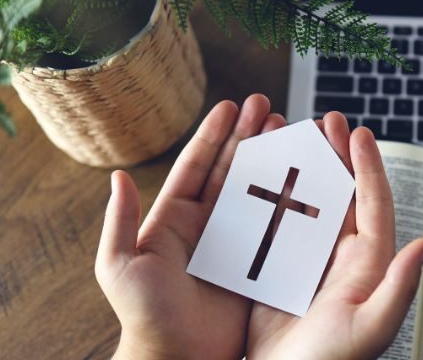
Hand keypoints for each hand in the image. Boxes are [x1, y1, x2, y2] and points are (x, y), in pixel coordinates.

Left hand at [95, 94, 287, 358]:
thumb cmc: (143, 316)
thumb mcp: (120, 267)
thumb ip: (120, 223)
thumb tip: (117, 176)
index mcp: (175, 220)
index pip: (197, 166)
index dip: (213, 135)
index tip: (229, 105)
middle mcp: (206, 226)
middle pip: (231, 171)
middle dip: (248, 137)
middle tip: (268, 107)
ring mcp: (234, 244)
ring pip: (256, 193)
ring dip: (272, 162)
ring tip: (290, 132)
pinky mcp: (256, 265)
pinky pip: (276, 228)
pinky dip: (291, 203)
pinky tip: (306, 181)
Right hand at [246, 112, 422, 358]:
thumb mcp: (372, 328)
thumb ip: (399, 287)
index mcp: (368, 264)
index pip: (373, 203)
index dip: (367, 166)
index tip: (359, 132)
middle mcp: (341, 257)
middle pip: (342, 193)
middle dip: (336, 155)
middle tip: (326, 121)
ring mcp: (309, 261)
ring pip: (310, 203)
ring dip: (303, 169)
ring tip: (293, 138)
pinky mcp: (279, 270)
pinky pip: (278, 225)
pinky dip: (271, 197)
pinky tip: (260, 176)